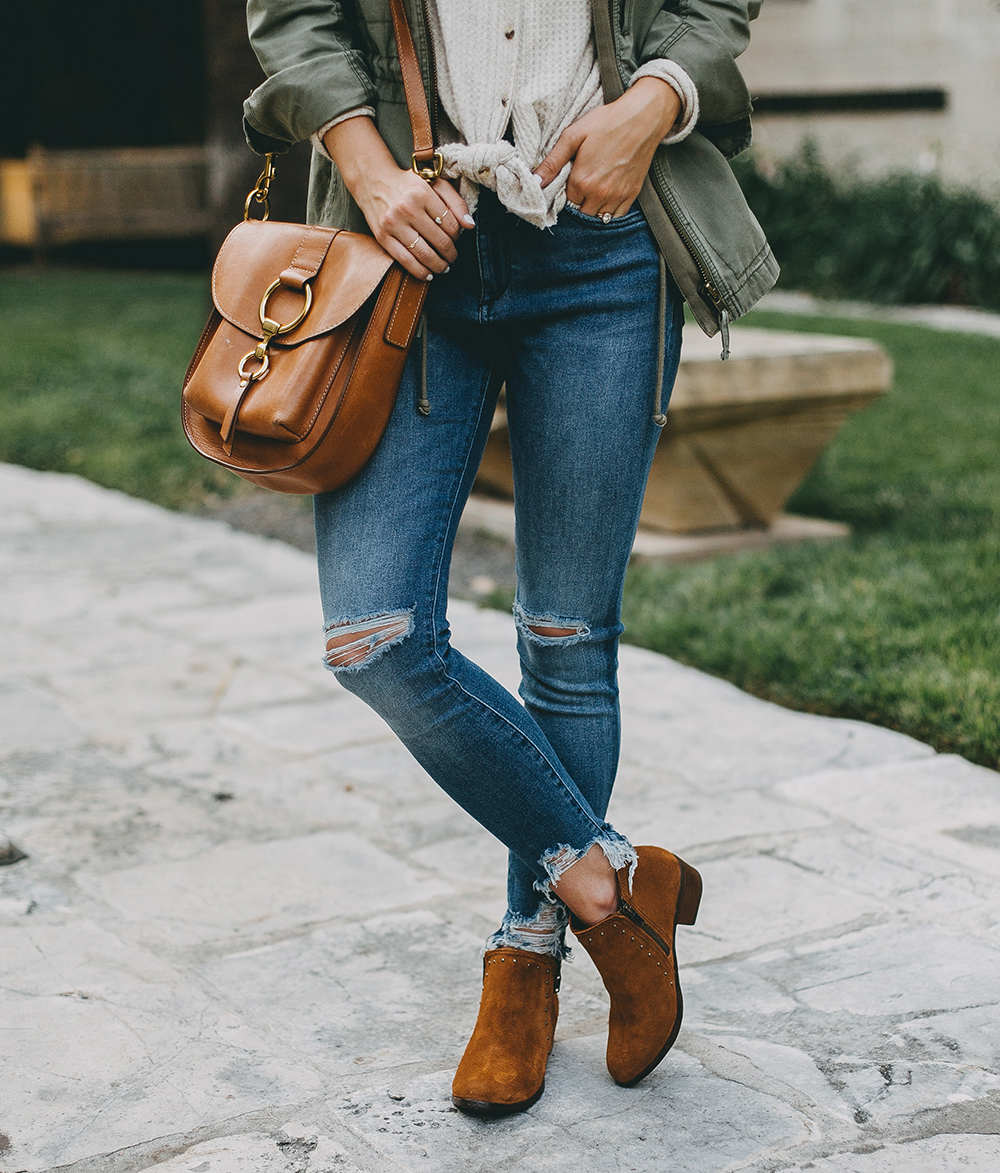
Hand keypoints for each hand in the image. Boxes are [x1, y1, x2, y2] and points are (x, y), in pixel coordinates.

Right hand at [324, 116, 473, 279]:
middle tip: (453, 257)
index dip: (458, 236)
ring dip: (438, 265)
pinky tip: (428, 274)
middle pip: (440, 241)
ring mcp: (393, 224)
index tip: (457, 239)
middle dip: (451, 254)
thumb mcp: (434, 184)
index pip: (451, 224)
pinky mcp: (383, 237)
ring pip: (424, 254)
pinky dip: (420, 271)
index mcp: (422, 194)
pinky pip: (405, 260)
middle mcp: (407, 208)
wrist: (372, 180)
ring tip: (444, 267)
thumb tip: (470, 225)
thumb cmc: (407, 183)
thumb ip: (455, 202)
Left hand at [534, 78, 680, 218]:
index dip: (567, 190)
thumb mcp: (573, 135)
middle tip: (583, 182)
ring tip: (594, 187)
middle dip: (579, 200)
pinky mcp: (632, 195)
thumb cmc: (606, 122)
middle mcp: (599, 194)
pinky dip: (609, 210)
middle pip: (581, 211)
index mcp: (582, 181)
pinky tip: (607, 194)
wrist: (642, 118)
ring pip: (598, 216)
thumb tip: (534, 182)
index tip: (571, 178)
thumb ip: (552, 162)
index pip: (566, 200)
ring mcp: (617, 196)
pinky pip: (616, 215)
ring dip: (593, 207)